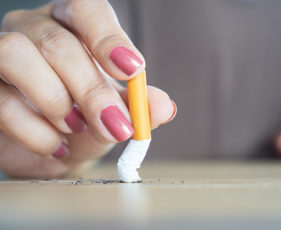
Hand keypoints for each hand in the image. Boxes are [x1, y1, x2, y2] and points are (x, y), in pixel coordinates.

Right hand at [0, 0, 175, 177]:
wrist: (56, 149)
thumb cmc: (89, 121)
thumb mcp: (118, 114)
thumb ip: (140, 107)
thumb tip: (165, 107)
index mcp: (73, 24)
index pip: (87, 8)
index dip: (109, 37)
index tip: (132, 70)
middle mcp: (35, 29)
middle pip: (57, 42)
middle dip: (91, 89)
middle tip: (116, 125)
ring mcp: (3, 54)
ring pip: (16, 54)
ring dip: (55, 100)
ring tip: (76, 127)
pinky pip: (1, 99)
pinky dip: (35, 130)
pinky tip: (57, 145)